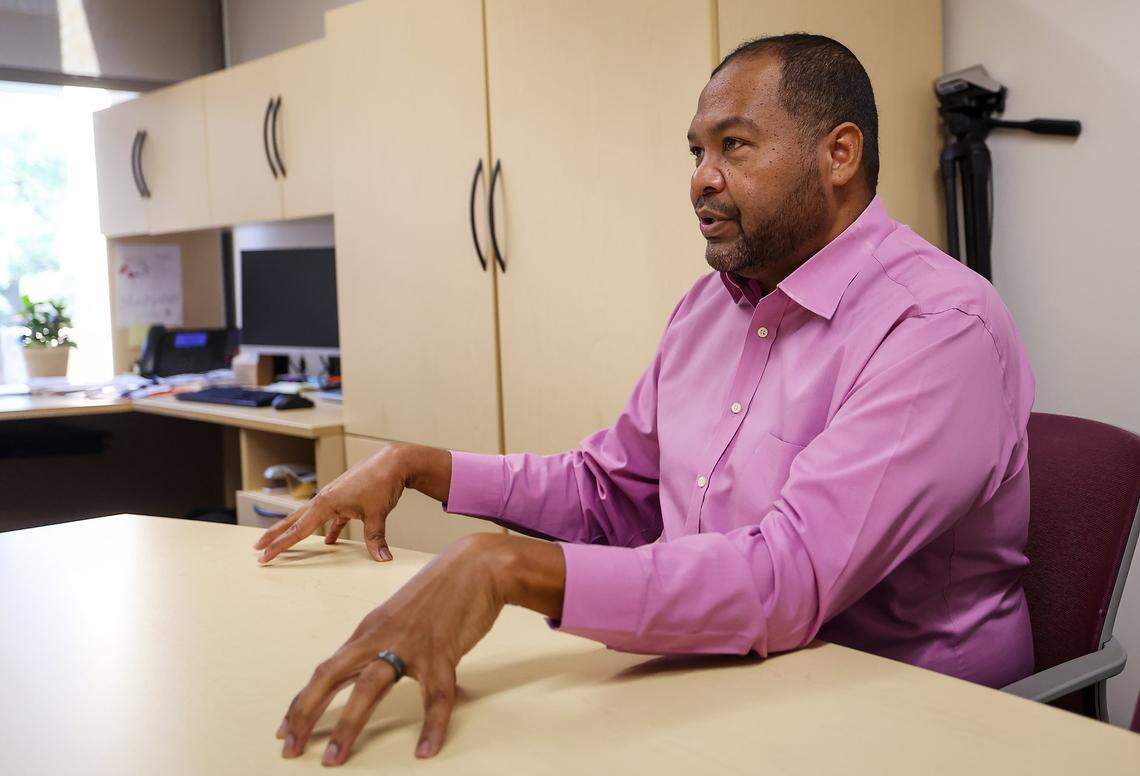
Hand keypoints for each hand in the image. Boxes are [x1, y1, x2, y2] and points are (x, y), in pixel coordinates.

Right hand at [252, 444, 450, 563]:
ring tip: (283, 541)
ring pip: (309, 518)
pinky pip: (331, 518)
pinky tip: (331, 542)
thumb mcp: (377, 514)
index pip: (298, 531)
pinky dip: (329, 530)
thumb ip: (375, 538)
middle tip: (257, 548)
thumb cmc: (382, 483)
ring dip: (296, 530)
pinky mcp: (345, 498)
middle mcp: (324, 499)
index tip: (263, 556)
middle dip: (275, 535)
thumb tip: (383, 559)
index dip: (279, 546)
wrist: (393, 462)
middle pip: (294, 521)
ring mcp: (334, 497)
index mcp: (325, 503)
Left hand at [275, 533, 564, 763]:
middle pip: (331, 676)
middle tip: (291, 748)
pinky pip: (436, 696)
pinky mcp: (442, 651)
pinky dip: (432, 726)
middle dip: (306, 714)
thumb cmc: (441, 590)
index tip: (287, 730)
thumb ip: (384, 643)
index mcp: (369, 631)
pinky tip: (426, 749)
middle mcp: (381, 637)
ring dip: (349, 724)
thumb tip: (372, 672)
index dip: (303, 701)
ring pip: (369, 687)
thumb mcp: (400, 616)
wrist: (477, 565)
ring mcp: (410, 644)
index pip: (326, 670)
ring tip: (335, 758)